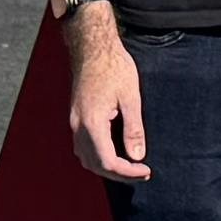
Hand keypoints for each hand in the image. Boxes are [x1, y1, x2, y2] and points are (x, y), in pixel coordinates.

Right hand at [67, 8, 148, 181]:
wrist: (93, 47)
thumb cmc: (113, 67)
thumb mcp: (131, 97)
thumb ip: (134, 129)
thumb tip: (137, 156)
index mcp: (92, 123)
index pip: (108, 162)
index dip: (128, 172)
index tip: (146, 170)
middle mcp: (78, 126)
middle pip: (95, 164)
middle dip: (119, 174)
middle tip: (141, 172)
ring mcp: (74, 121)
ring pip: (86, 158)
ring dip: (106, 167)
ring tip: (129, 166)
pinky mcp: (76, 116)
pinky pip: (82, 146)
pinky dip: (97, 156)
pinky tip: (114, 152)